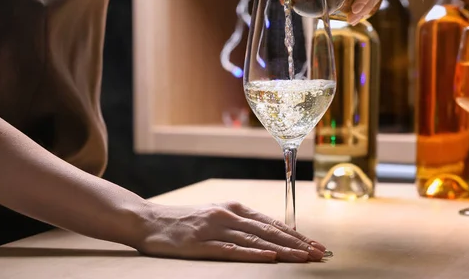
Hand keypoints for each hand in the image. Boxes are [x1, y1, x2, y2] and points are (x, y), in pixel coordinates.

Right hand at [136, 201, 326, 262]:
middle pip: (268, 231)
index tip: (315, 244)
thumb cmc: (183, 221)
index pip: (271, 222)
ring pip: (255, 240)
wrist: (148, 220)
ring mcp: (214, 228)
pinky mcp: (201, 243)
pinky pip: (231, 250)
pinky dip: (252, 254)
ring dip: (282, 250)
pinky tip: (269, 259)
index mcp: (233, 207)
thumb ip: (239, 223)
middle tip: (319, 253)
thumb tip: (269, 234)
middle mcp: (227, 215)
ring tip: (303, 258)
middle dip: (296, 243)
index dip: (295, 234)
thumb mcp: (215, 215)